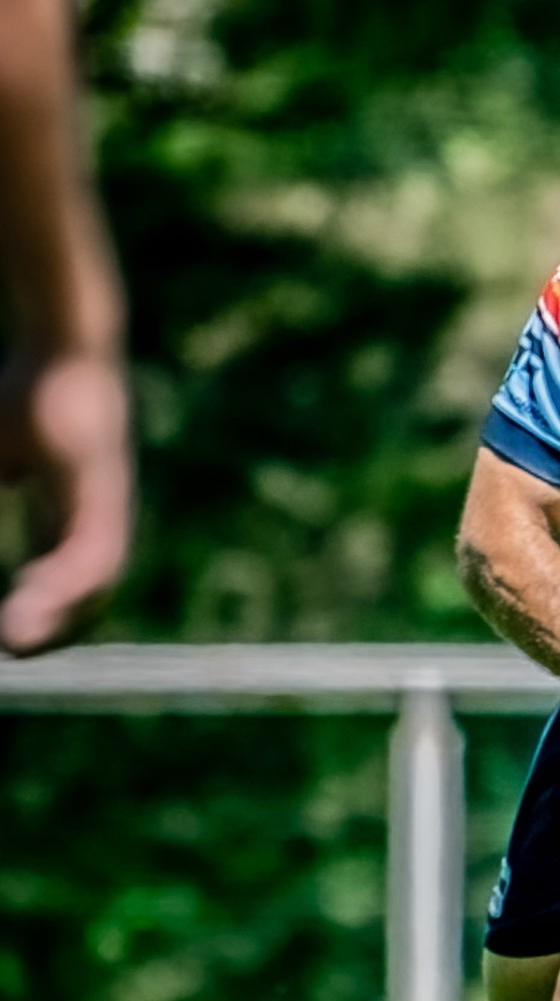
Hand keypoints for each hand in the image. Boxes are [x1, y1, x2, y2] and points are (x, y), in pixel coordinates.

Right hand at [0, 349, 132, 655]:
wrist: (64, 348)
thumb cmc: (23, 402)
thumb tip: (3, 545)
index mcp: (70, 517)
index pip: (61, 581)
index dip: (40, 613)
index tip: (13, 642)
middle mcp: (98, 519)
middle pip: (86, 594)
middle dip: (51, 629)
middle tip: (16, 653)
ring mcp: (107, 506)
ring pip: (93, 580)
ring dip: (57, 615)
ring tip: (18, 643)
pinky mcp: (106, 490)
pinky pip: (92, 547)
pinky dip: (67, 579)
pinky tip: (40, 597)